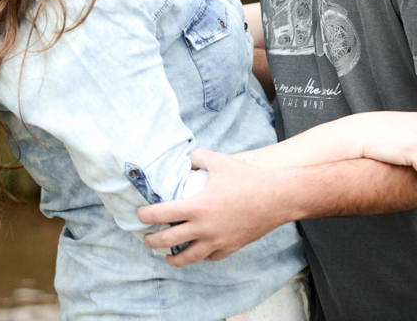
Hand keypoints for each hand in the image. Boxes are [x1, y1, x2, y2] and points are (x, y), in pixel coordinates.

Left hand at [136, 148, 289, 266]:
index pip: (160, 214)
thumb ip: (196, 158)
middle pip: (167, 241)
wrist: (277, 197)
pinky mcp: (231, 247)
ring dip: (173, 258)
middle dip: (152, 241)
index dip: (145, 215)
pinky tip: (197, 252)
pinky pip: (211, 257)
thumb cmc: (246, 177)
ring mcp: (217, 241)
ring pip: (188, 258)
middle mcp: (203, 228)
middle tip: (146, 238)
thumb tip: (184, 159)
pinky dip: (202, 256)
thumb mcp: (218, 160)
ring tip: (166, 256)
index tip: (139, 214)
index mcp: (196, 206)